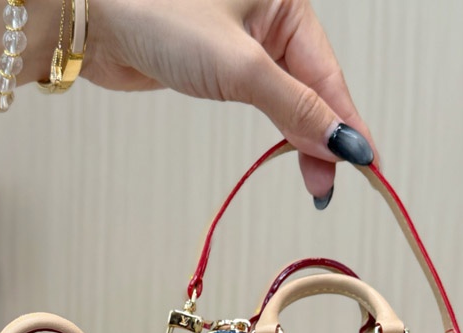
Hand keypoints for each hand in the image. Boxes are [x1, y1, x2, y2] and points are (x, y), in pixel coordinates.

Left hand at [86, 0, 376, 204]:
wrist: (96, 20)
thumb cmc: (155, 13)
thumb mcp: (238, 66)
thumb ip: (293, 107)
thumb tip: (339, 141)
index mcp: (288, 2)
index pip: (330, 76)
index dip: (348, 126)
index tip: (366, 166)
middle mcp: (272, 20)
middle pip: (315, 90)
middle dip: (324, 139)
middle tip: (330, 184)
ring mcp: (247, 45)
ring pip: (290, 99)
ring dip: (302, 139)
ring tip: (315, 178)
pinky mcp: (223, 67)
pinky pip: (264, 101)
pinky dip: (278, 128)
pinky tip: (288, 149)